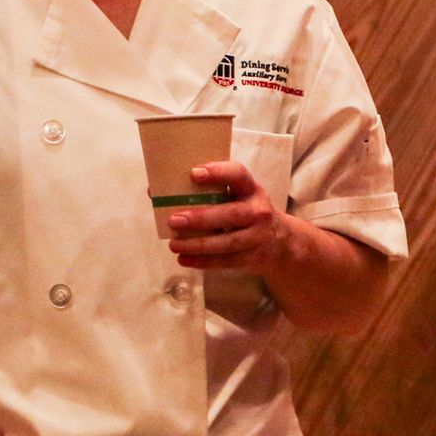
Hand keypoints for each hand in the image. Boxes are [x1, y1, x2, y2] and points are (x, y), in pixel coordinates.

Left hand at [165, 161, 286, 272]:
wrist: (280, 242)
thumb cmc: (246, 211)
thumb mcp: (237, 196)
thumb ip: (207, 193)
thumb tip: (156, 191)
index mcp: (251, 189)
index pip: (238, 175)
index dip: (217, 172)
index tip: (193, 173)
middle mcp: (258, 210)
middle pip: (231, 214)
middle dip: (201, 218)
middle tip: (174, 220)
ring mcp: (258, 236)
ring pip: (227, 242)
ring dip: (198, 244)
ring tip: (174, 244)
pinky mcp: (253, 258)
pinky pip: (226, 261)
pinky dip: (204, 262)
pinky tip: (184, 259)